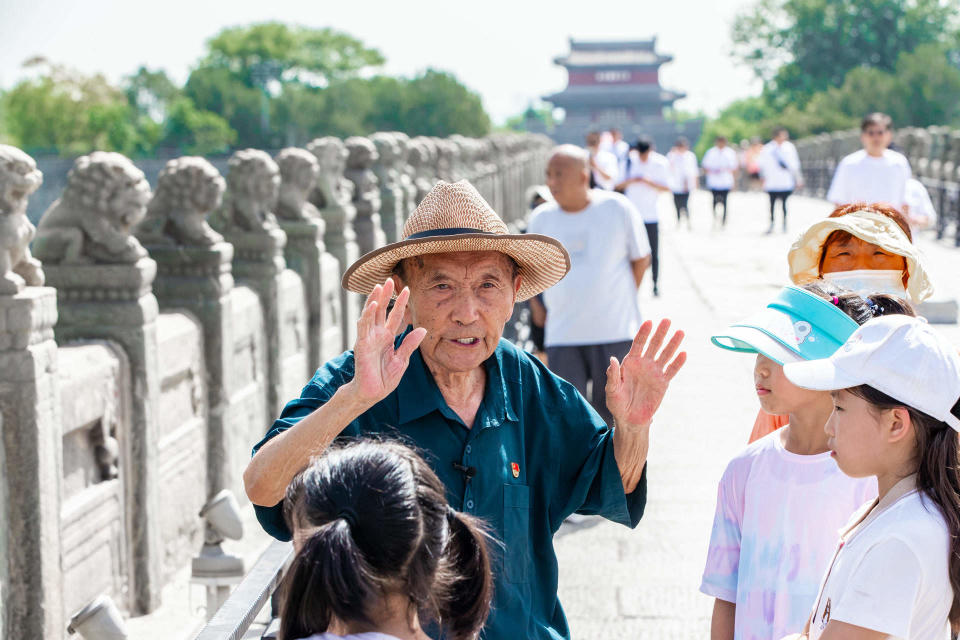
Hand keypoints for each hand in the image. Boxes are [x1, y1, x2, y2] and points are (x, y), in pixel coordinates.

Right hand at [349, 278, 426, 406]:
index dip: (400, 303)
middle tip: (391, 278)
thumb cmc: (384, 379)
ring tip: (379, 285)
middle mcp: (377, 335)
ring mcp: (368, 338)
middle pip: (382, 310)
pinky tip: (373, 304)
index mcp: (387, 338)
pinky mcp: (362, 345)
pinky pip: (364, 326)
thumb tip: (422, 329)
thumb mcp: (402, 361)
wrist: (372, 394)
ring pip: (371, 314)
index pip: (395, 316)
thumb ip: (409, 344)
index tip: (407, 288)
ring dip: (374, 299)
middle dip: (386, 295)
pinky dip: (368, 315)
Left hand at [606, 319, 685, 428]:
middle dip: (660, 333)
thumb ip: (613, 375)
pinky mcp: (663, 383)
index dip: (644, 333)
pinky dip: (678, 363)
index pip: (638, 344)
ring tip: (680, 332)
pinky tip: (683, 353)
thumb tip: (612, 359)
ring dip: (672, 344)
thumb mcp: (612, 390)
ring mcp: (654, 372)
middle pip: (653, 345)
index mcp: (630, 363)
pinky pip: (672, 371)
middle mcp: (644, 364)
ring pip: (665, 355)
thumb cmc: (617, 403)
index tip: (649, 322)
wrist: (629, 419)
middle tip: (667, 320)